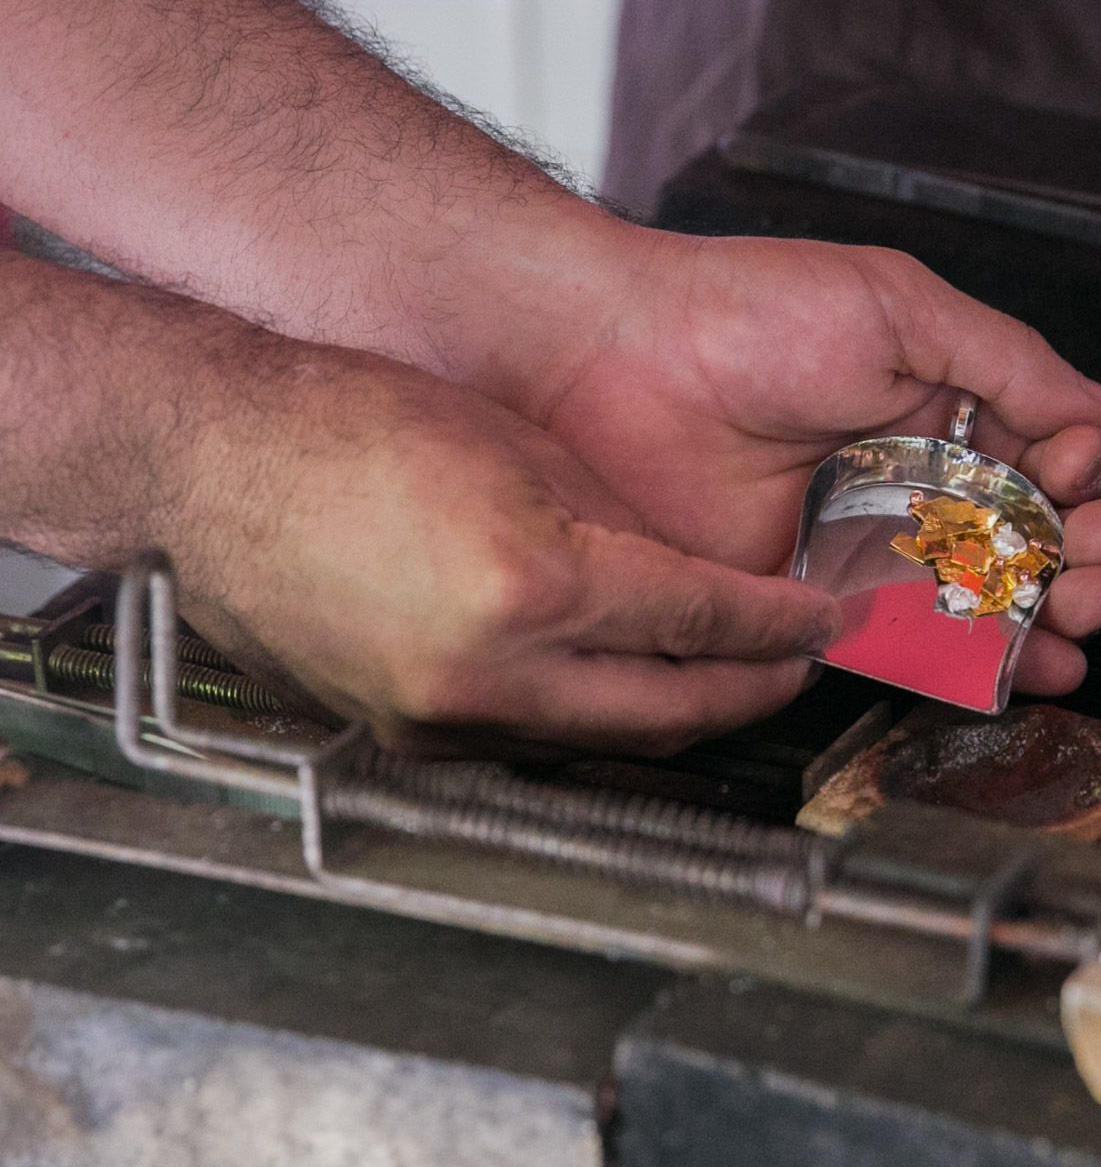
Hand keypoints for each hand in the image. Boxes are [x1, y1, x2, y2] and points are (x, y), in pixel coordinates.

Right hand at [166, 346, 840, 755]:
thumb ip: (627, 530)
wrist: (211, 462)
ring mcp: (443, 718)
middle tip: (800, 665)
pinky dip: (598, 719)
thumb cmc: (351, 425)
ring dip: (680, 714)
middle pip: (671, 710)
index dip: (779, 625)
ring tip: (730, 680)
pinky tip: (628, 688)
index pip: (701, 622)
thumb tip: (707, 582)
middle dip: (752, 692)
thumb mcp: (525, 452)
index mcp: (531, 584)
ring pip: (607, 739)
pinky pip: (537, 741)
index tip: (823, 620)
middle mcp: (490, 673)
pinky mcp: (409, 737)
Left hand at [481, 225, 1100, 695]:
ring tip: (1075, 612)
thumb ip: (1008, 360)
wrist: (617, 364)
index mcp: (943, 407)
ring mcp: (872, 547)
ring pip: (986, 599)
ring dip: (1050, 613)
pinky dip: (975, 663)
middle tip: (1089, 560)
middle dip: (1085, 555)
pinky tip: (1027, 663)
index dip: (1081, 479)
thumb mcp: (899, 309)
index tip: (1076, 480)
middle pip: (1031, 537)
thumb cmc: (746, 314)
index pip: (1047, 458)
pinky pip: (910, 645)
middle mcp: (916, 482)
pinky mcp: (822, 603)